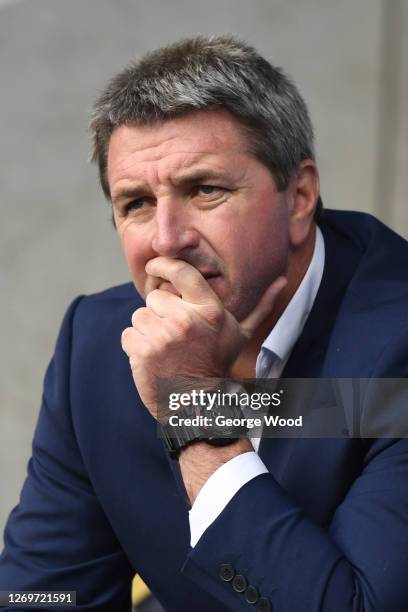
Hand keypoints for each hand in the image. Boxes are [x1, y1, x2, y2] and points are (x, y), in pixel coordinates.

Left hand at [121, 256, 286, 417]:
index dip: (164, 264)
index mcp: (210, 310)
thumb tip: (283, 281)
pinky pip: (128, 335)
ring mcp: (163, 337)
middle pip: (155, 297)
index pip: (182, 272)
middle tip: (174, 334)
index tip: (155, 266)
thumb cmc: (217, 363)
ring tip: (165, 348)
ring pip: (139, 316)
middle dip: (160, 312)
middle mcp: (186, 320)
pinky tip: (153, 358)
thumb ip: (261, 306)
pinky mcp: (143, 351)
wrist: (197, 404)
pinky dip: (135, 346)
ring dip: (147, 330)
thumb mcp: (240, 334)